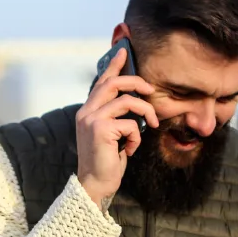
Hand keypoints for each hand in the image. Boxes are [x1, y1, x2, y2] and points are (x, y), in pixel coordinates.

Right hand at [76, 47, 158, 208]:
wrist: (95, 184)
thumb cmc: (106, 161)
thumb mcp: (111, 135)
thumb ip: (116, 117)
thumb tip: (135, 101)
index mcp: (87, 111)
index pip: (101, 82)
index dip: (113, 66)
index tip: (124, 52)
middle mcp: (86, 112)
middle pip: (114, 83)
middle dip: (136, 82)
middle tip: (151, 90)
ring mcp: (92, 120)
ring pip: (127, 101)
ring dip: (146, 112)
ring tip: (151, 125)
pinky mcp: (101, 129)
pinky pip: (130, 124)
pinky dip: (137, 137)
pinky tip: (130, 150)